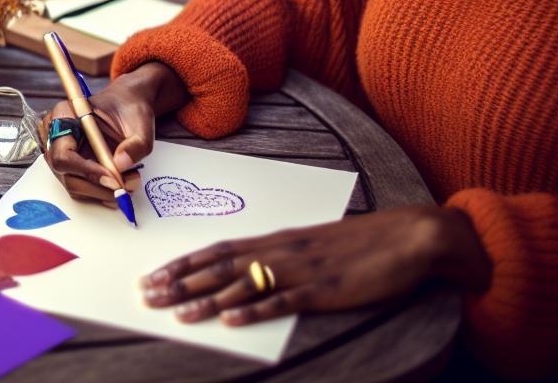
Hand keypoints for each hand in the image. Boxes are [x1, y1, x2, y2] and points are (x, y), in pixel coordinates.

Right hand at [38, 62, 179, 205]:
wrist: (128, 108)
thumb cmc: (130, 109)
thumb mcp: (140, 123)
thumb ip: (135, 144)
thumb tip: (120, 165)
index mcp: (65, 115)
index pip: (63, 152)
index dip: (86, 169)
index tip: (112, 178)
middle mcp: (57, 135)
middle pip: (65, 173)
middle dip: (96, 186)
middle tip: (124, 188)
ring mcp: (62, 153)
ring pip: (73, 184)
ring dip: (101, 192)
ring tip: (128, 184)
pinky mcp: (72, 167)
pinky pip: (81, 187)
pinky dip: (101, 192)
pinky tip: (120, 186)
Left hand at [141, 205, 490, 325]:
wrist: (410, 237)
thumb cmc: (361, 244)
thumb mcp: (313, 246)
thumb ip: (281, 256)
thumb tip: (248, 272)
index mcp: (278, 239)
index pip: (219, 249)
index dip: (183, 263)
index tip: (153, 274)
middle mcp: (283, 251)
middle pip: (221, 265)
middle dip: (180, 281)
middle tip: (147, 295)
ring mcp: (303, 270)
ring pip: (245, 283)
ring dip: (208, 300)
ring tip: (178, 314)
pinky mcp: (327, 290)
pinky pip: (285, 300)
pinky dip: (256, 310)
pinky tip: (233, 321)